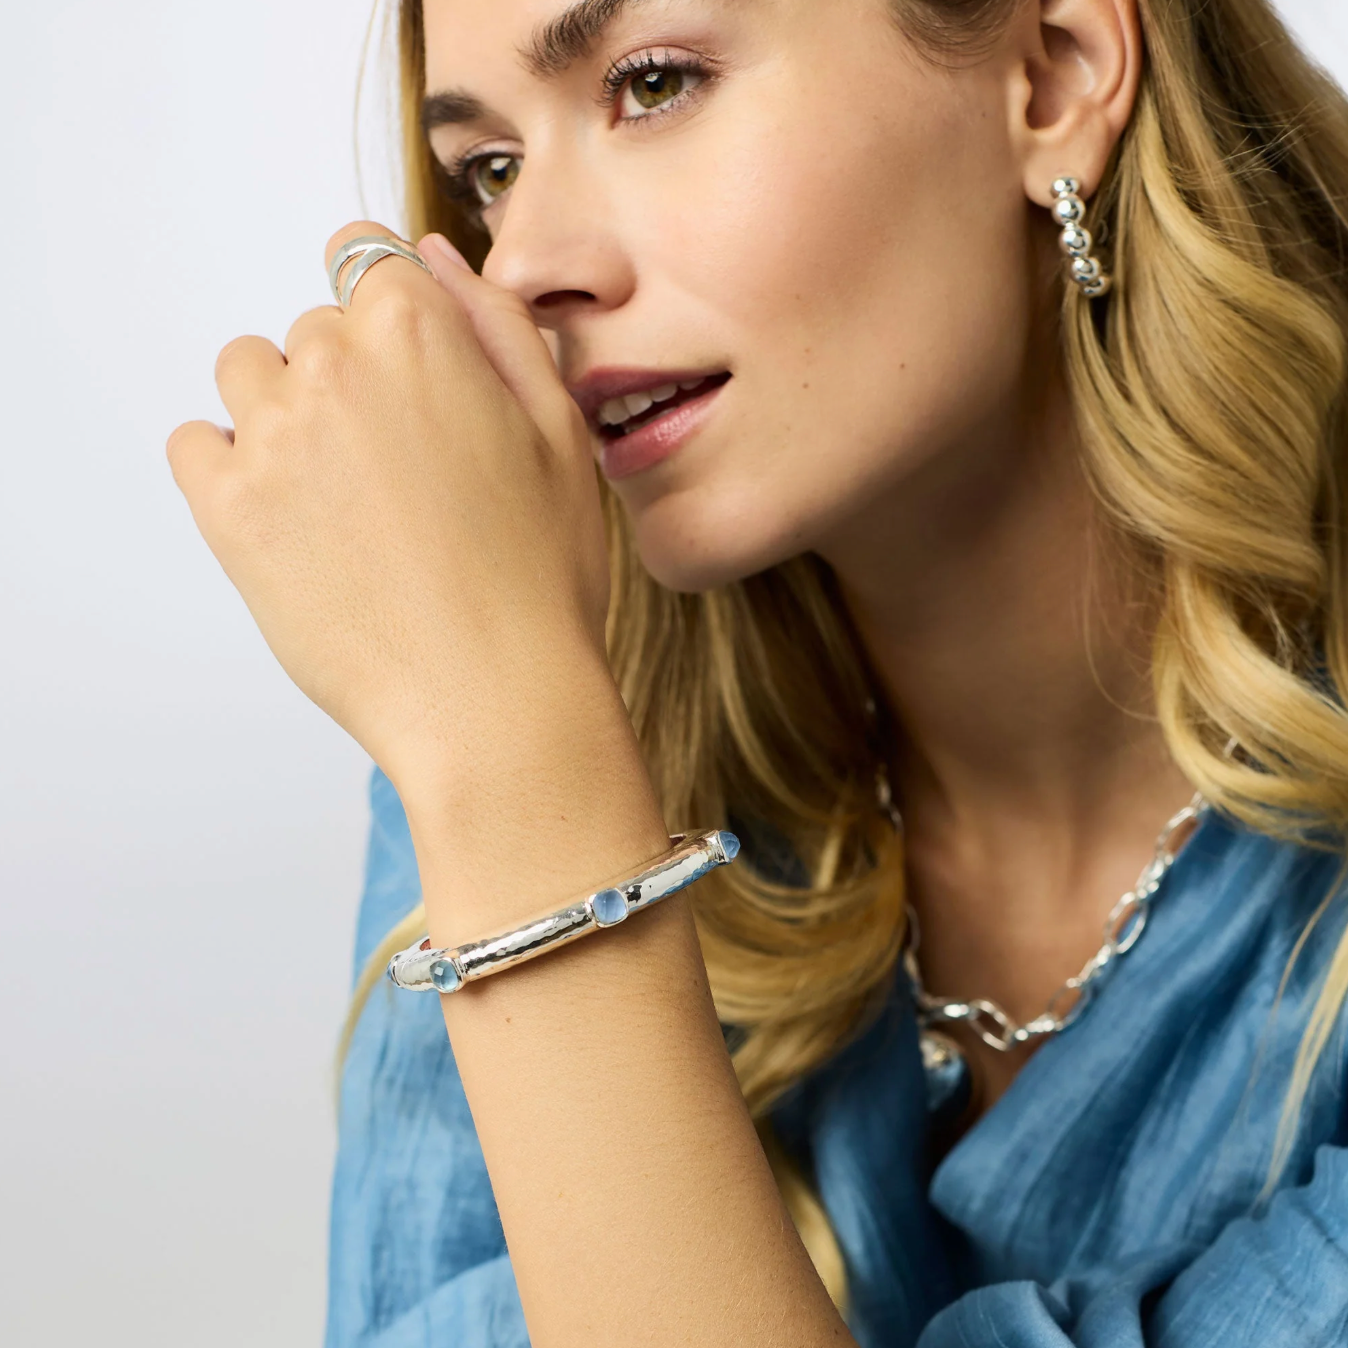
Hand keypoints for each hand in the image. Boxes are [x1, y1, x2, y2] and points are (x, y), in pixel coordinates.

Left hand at [167, 223, 613, 805]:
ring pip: (249, 374)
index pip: (367, 259)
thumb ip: (496, 324)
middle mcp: (333, 366)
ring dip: (287, 412)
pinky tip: (294, 517)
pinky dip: (231, 467)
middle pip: (315, 329)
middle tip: (404, 470)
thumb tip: (434, 254)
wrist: (493, 698)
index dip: (395, 318)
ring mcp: (272, 438)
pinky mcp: (228, 511)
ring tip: (345, 494)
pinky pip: (196, 444)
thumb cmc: (542, 576)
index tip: (410, 375)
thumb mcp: (559, 432)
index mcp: (418, 332)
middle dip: (353, 378)